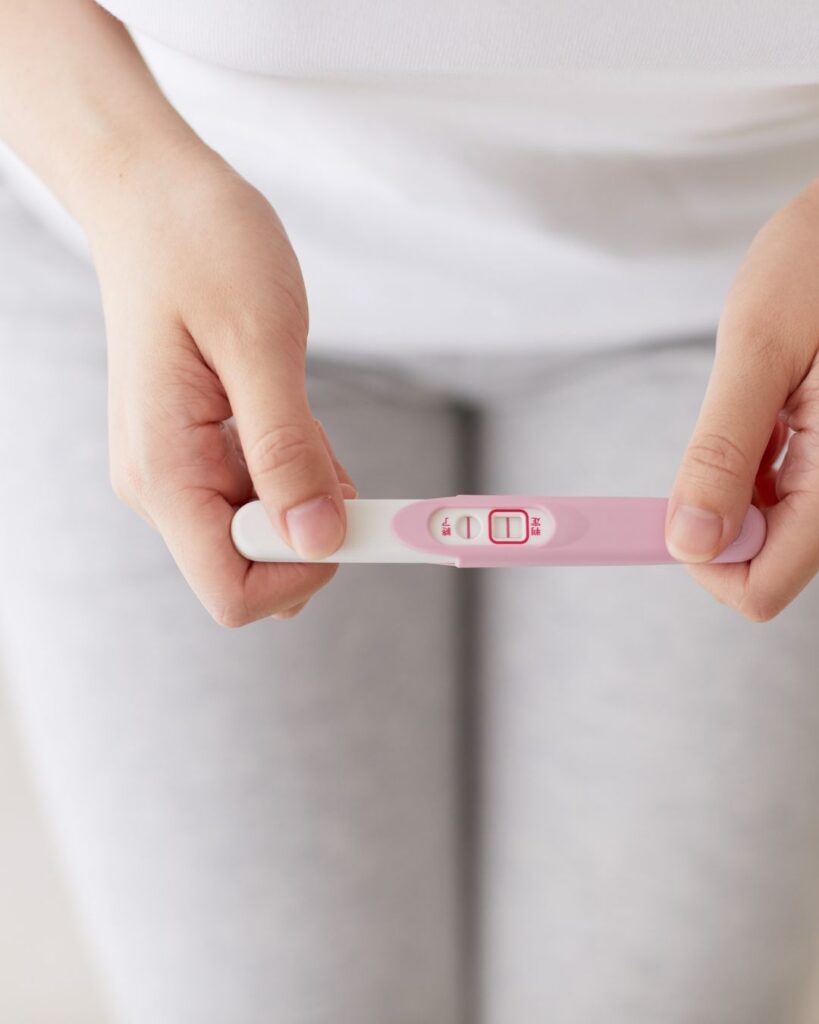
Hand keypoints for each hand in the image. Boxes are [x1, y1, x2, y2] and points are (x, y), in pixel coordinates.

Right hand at [87, 141, 356, 625]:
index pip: (232, 591)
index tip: (354, 518)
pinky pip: (256, 493)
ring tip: (299, 408)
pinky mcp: (194, 450)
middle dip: (311, 529)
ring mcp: (175, 470)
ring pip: (261, 531)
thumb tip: (318, 541)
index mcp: (165, 472)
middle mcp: (161, 486)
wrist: (151, 195)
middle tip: (329, 450)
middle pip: (250, 567)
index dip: (304, 573)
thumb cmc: (199, 248)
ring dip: (304, 491)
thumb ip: (287, 450)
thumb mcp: (259, 343)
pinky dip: (293, 468)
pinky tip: (290, 410)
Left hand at [665, 178, 818, 620]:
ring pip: (769, 529)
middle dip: (714, 520)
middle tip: (709, 443)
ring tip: (755, 407)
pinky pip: (782, 494)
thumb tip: (687, 540)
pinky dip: (754, 468)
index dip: (698, 561)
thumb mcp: (762, 349)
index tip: (650, 517)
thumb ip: (725, 450)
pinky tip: (767, 411)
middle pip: (762, 562)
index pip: (761, 587)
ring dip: (734, 488)